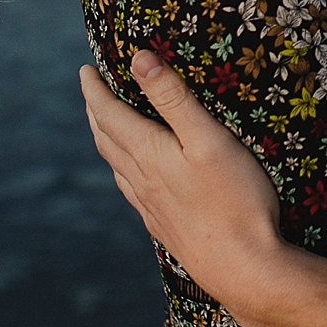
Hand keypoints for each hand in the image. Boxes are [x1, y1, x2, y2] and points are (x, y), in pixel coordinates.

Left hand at [83, 51, 284, 308]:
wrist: (242, 268)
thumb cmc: (234, 200)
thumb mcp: (208, 139)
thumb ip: (174, 98)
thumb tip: (139, 59)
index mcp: (149, 153)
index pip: (110, 114)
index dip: (95, 90)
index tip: (84, 70)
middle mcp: (142, 180)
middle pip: (107, 139)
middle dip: (96, 111)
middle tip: (91, 91)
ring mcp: (151, 206)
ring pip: (116, 167)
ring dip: (106, 141)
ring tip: (106, 127)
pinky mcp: (164, 226)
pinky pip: (131, 191)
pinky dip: (122, 172)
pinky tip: (133, 178)